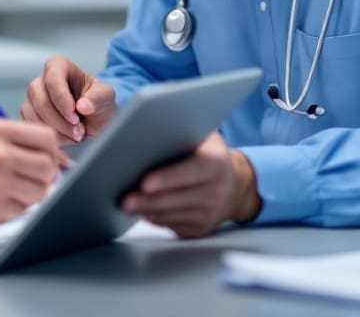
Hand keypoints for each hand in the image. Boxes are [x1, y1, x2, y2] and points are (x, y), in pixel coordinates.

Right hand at [0, 118, 66, 226]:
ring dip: (32, 191)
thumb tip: (55, 153)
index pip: (46, 138)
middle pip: (48, 166)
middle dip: (46, 173)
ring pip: (40, 191)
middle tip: (34, 175)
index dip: (52, 149)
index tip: (47, 156)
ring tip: (13, 186)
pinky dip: (16, 206)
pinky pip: (23, 209)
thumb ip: (16, 137)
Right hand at [20, 55, 116, 142]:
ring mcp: (31, 99)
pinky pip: (32, 128)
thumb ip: (98, 98)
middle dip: (61, 121)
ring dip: (56, 131)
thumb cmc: (98, 103)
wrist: (95, 120)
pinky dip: (49, 137)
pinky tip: (65, 138)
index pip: (53, 80)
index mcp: (58, 66)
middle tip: (79, 132)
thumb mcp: (106, 97)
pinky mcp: (28, 115)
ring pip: (34, 117)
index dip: (63, 101)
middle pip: (41, 101)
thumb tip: (83, 106)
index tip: (76, 117)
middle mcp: (40, 80)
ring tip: (76, 135)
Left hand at [119, 132, 261, 237]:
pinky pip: (172, 226)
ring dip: (147, 211)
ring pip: (173, 216)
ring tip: (126, 205)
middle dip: (149, 201)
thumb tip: (148, 131)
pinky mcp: (199, 229)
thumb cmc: (207, 154)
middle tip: (126, 200)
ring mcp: (209, 213)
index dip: (168, 178)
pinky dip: (154, 218)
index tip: (145, 183)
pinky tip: (141, 211)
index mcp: (217, 163)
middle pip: (178, 199)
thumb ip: (182, 133)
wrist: (233, 185)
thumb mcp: (203, 137)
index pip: (192, 171)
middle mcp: (217, 190)